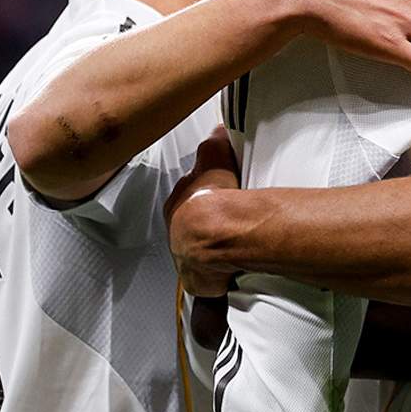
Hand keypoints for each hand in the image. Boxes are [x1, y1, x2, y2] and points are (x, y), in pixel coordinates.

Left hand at [167, 127, 243, 297]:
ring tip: (233, 249)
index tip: (217, 201)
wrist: (214, 233)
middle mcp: (176, 233)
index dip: (202, 201)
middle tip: (229, 226)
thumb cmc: (211, 198)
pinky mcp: (199, 281)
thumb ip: (215, 143)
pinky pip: (210, 280)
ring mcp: (186, 259)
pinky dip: (220, 278)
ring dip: (213, 253)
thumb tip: (219, 130)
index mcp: (176, 206)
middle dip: (207, 229)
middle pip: (191, 230)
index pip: (186, 202)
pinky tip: (233, 273)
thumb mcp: (212, 157)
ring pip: (199, 255)